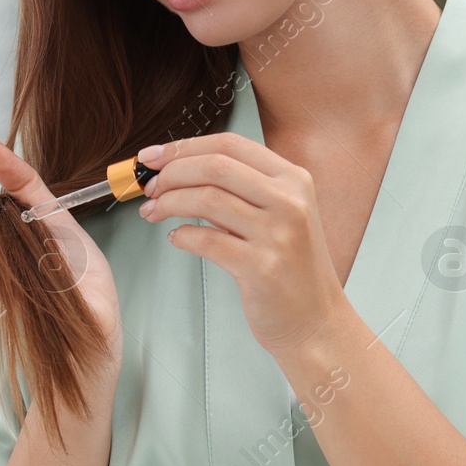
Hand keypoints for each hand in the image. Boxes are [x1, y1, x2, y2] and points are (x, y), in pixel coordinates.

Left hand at [135, 132, 347, 356]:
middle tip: (149, 186)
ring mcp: (278, 234)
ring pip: (206, 199)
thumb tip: (179, 170)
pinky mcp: (262, 267)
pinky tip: (177, 239)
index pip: (230, 144)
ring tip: (153, 212)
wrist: (316, 320)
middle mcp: (289, 201)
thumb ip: (240, 190)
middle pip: (214, 166)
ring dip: (168, 203)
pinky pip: (207, 241)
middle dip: (171, 173)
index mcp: (293, 179)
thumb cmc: (291, 267)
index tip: (155, 156)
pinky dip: (182, 236)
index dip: (184, 147)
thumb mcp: (279, 214)